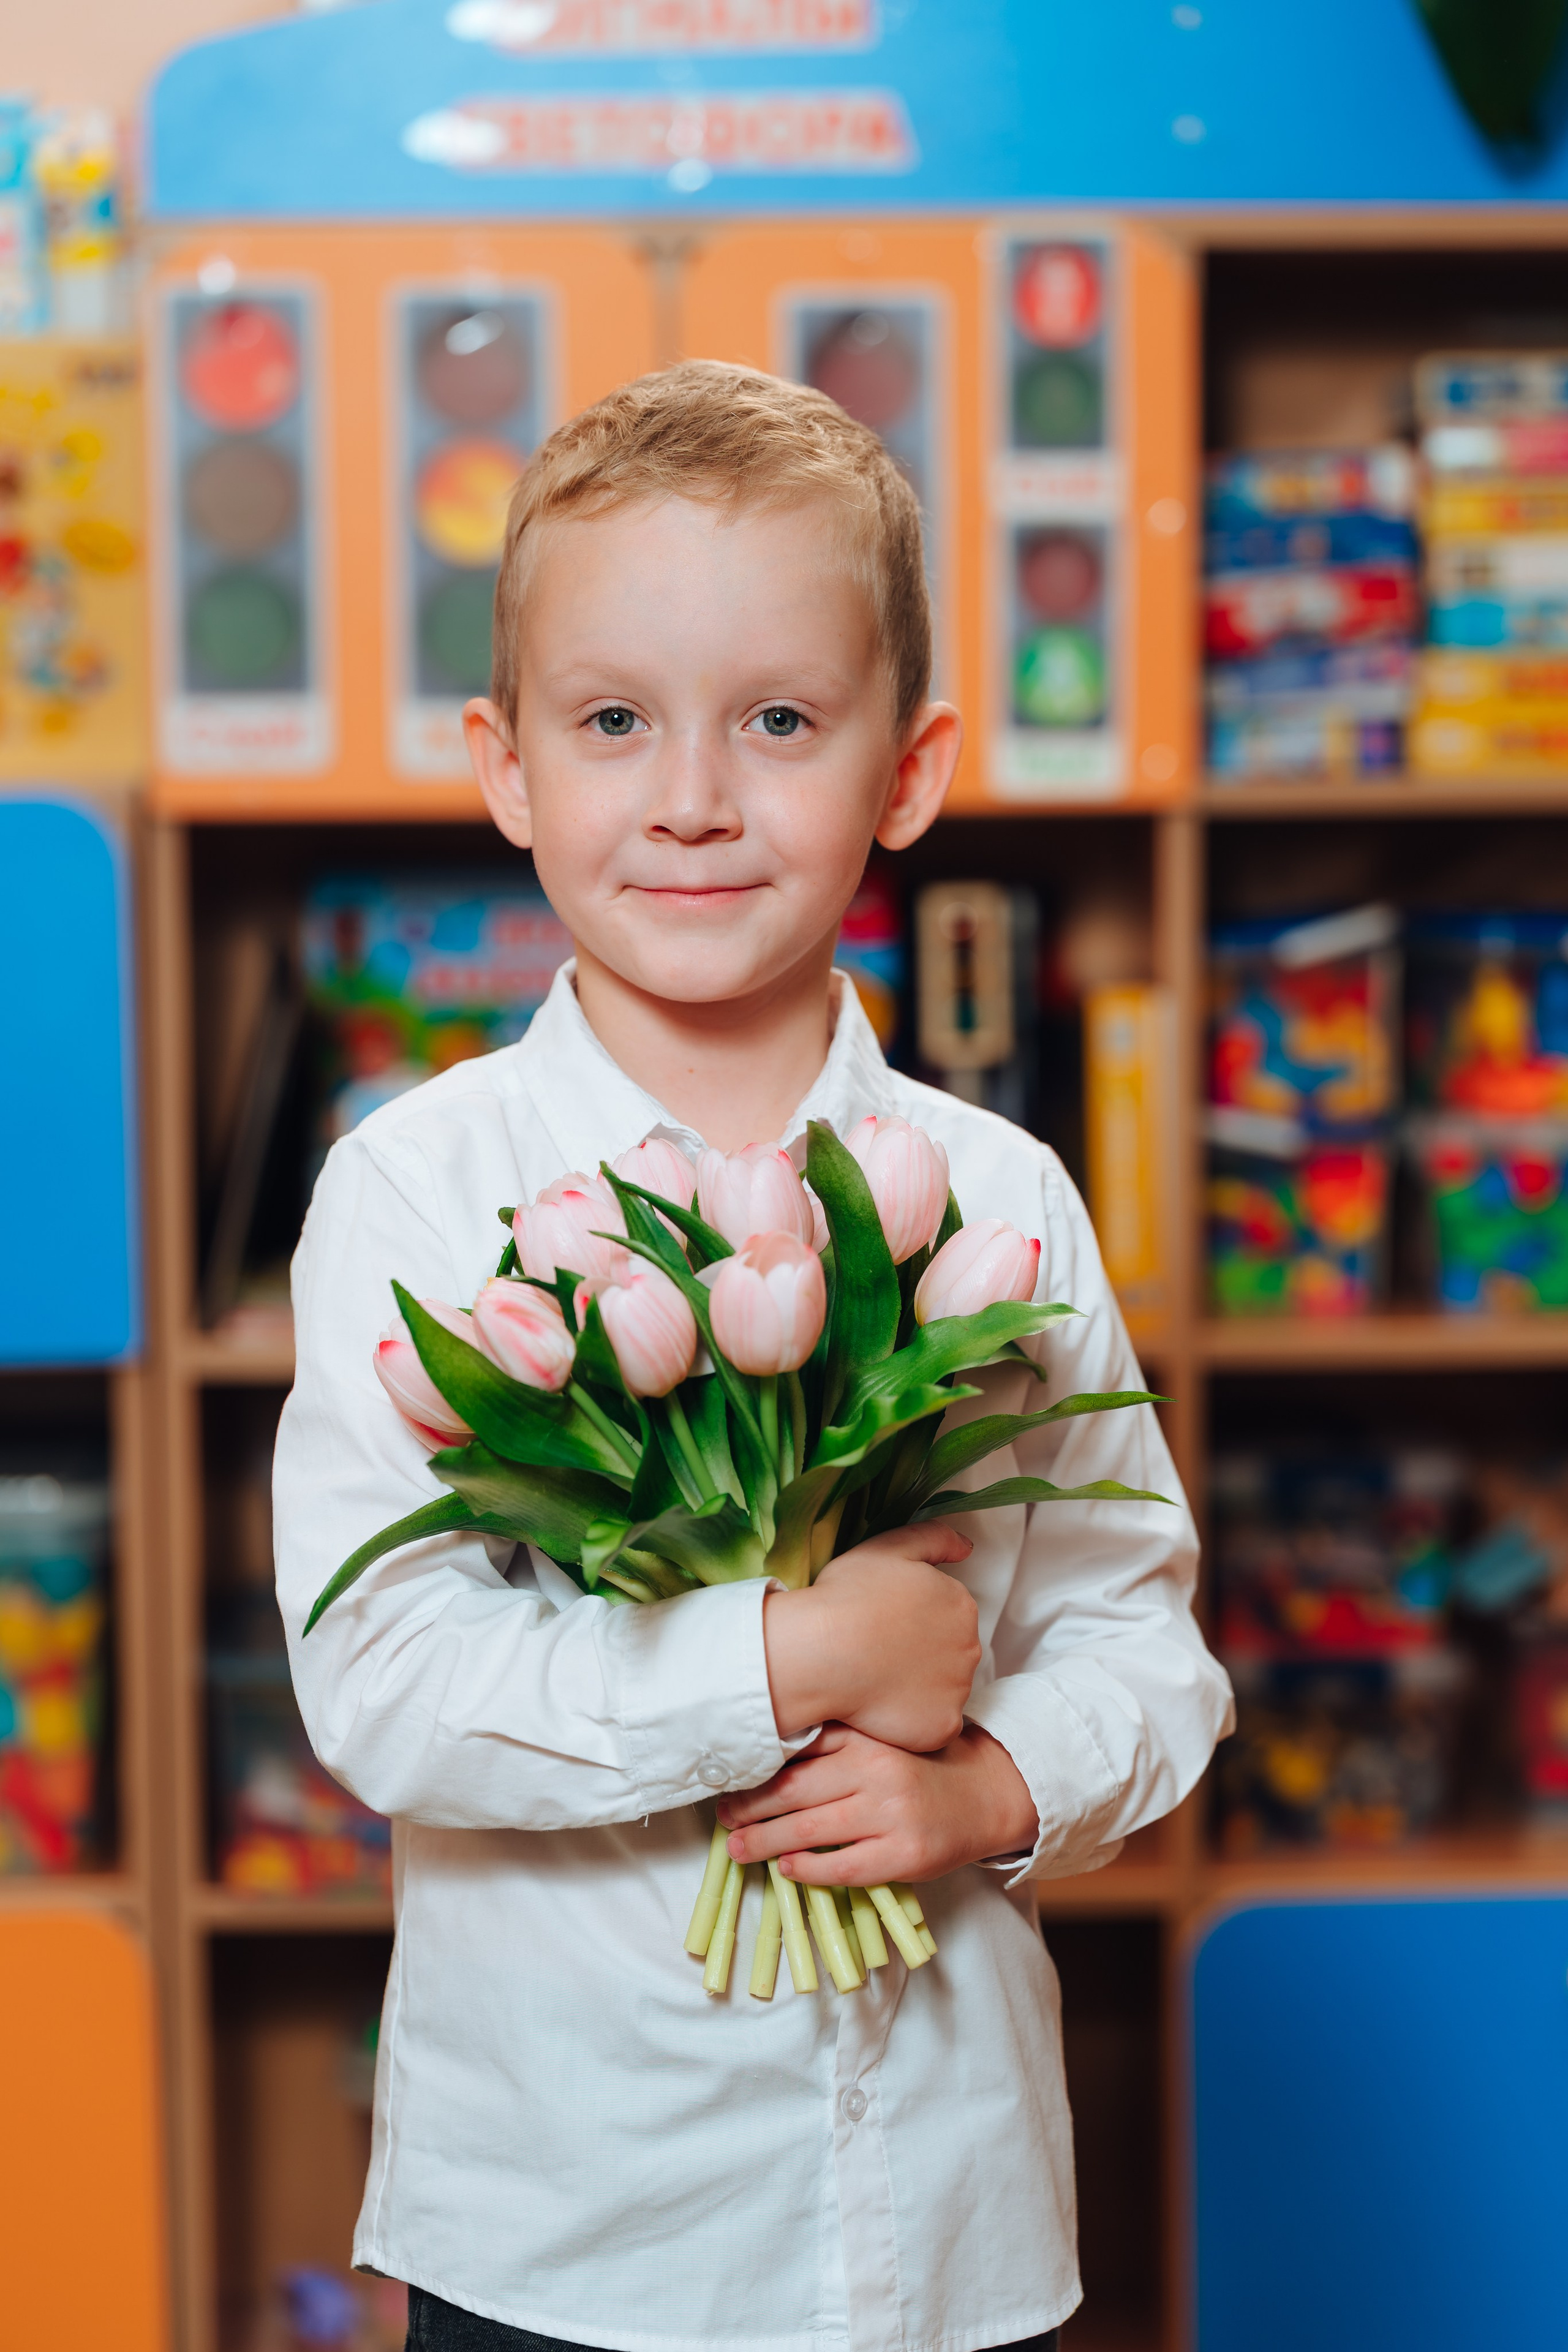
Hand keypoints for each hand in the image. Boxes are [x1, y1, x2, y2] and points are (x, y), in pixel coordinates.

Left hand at [717, 1722, 1038, 1886]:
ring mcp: (891, 1816)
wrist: (985, 1796)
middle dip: (750, 1807)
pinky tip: (786, 1868)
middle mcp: (877, 1772)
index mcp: (868, 1740)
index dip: (756, 1769)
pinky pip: (843, 1866)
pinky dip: (808, 1869)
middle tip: (722, 1816)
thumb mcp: (882, 1740)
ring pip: (810, 1830)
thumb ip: (836, 1743)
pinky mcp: (904, 1856)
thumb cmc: (921, 1768)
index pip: (799, 1753)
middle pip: (794, 1792)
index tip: (728, 1778)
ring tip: (737, 1848)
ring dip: (765, 1842)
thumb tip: (768, 1756)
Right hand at [762, 1524, 980, 1752]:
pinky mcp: (943, 1726)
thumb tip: (968, 1547)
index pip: (947, 1618)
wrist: (822, 1652)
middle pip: (950, 1655)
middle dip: (921, 1657)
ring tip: (877, 1682)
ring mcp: (959, 1690)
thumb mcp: (889, 1548)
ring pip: (942, 1692)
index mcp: (960, 1604)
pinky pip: (935, 1728)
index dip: (913, 1623)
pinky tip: (884, 1709)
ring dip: (917, 1690)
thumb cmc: (847, 1597)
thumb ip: (935, 1538)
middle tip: (878, 1655)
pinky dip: (914, 1722)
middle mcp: (970, 1647)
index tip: (884, 1626)